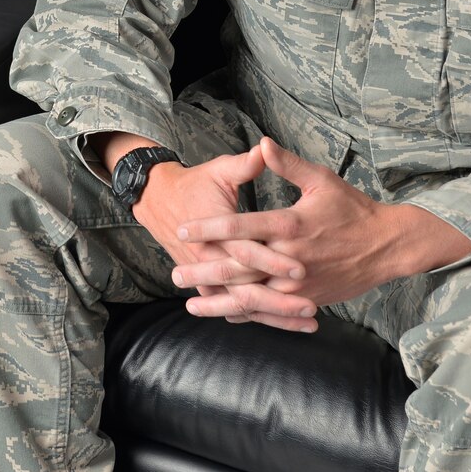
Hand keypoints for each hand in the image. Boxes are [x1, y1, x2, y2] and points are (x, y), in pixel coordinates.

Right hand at [123, 143, 316, 331]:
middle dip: (279, 299)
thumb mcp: (219, 170)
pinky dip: (261, 317)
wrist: (159, 201)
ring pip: (242, 303)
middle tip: (311, 305)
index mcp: (216, 228)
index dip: (273, 260)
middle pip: (246, 285)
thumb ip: (245, 165)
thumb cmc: (196, 184)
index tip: (300, 268)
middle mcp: (210, 257)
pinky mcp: (209, 285)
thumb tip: (266, 147)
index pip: (246, 250)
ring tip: (309, 319)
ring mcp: (207, 275)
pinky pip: (236, 308)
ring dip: (275, 314)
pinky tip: (288, 324)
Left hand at [175, 138, 470, 315]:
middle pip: (239, 268)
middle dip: (204, 272)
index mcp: (290, 225)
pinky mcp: (308, 299)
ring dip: (220, 301)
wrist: (387, 246)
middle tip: (174, 274)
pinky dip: (247, 313)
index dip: (209, 227)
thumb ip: (287, 165)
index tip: (184, 228)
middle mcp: (291, 258)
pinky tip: (226, 314)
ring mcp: (299, 284)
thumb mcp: (321, 180)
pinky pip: (271, 310)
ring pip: (252, 296)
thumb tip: (261, 142)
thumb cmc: (352, 209)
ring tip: (191, 304)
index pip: (240, 227)